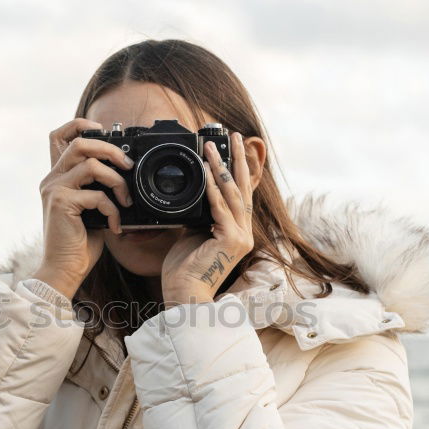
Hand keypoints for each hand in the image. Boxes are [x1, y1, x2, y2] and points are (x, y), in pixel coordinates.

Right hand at [32, 117, 135, 298]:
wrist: (65, 270)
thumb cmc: (80, 243)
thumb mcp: (91, 209)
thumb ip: (98, 188)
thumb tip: (124, 174)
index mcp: (57, 177)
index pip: (58, 136)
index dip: (80, 124)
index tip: (102, 130)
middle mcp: (52, 179)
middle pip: (79, 142)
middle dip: (110, 149)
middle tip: (128, 165)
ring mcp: (54, 189)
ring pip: (90, 164)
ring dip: (116, 180)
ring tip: (125, 199)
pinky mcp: (60, 203)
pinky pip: (96, 194)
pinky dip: (112, 209)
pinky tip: (115, 225)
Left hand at [161, 131, 254, 304]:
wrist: (183, 294)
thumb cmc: (184, 270)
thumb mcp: (191, 234)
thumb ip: (198, 215)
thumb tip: (194, 194)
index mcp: (237, 232)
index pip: (240, 195)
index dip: (237, 170)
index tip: (233, 148)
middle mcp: (244, 234)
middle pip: (243, 188)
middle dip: (237, 159)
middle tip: (234, 135)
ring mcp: (241, 237)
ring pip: (233, 193)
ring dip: (221, 166)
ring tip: (212, 146)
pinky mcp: (231, 240)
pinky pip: (219, 207)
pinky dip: (211, 187)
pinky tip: (205, 169)